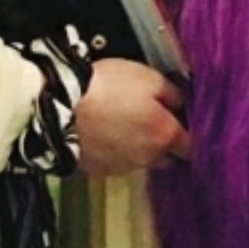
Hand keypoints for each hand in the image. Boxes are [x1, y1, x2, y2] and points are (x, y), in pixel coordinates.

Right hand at [74, 60, 190, 176]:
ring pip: (141, 161)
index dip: (190, 133)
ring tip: (125, 125)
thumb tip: (183, 104)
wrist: (56, 105)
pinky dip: (114, 151)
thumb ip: (173, 94)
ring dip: (139, 148)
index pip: (193, 146)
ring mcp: (122, 167)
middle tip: (156, 122)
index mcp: (165, 136)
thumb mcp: (148, 78)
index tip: (185, 122)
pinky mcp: (98, 170)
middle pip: (168, 158)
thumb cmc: (105, 88)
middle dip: (166, 144)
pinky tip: (105, 133)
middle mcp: (148, 158)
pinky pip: (115, 162)